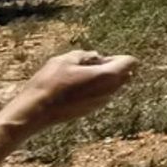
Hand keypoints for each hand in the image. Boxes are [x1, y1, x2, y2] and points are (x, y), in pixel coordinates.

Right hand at [5, 51, 138, 133]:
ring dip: (103, 78)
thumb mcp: (65, 60)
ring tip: (78, 77)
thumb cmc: (50, 83)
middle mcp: (110, 91)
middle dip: (112, 67)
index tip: (97, 59)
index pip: (131, 62)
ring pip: (113, 86)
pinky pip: (102, 95)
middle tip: (88, 65)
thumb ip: (85, 54)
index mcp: (108, 76)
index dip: (116, 56)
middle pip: (125, 75)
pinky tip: (73, 88)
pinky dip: (95, 89)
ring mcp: (102, 103)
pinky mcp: (92, 110)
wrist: (36, 112)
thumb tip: (96, 56)